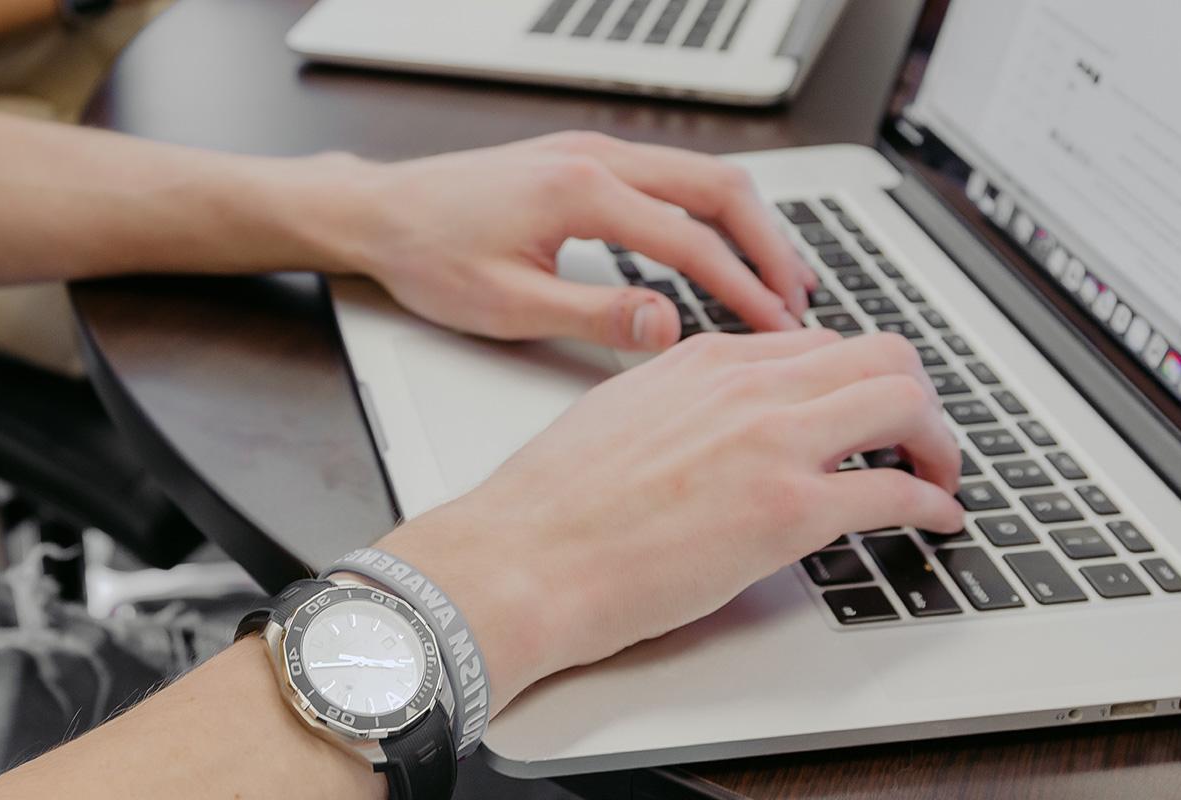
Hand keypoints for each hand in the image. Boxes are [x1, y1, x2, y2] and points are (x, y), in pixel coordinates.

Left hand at [306, 132, 816, 350]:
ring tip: (780, 276)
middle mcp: (597, 158)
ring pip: (702, 177)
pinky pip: (673, 180)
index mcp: (581, 191)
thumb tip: (669, 325)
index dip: (742, 288)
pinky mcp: (586, 162)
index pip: (691, 241)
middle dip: (769, 245)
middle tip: (801, 298)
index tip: (776, 326)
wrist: (380, 212)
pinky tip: (724, 248)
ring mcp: (594, 153)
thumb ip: (595, 313)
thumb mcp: (508, 304)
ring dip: (748, 225)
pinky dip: (712, 215)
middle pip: (718, 189)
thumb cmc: (429, 255)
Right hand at [377, 330, 963, 711]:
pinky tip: (934, 517)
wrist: (522, 556)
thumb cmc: (554, 502)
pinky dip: (932, 501)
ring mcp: (771, 443)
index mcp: (704, 360)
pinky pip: (895, 490)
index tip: (865, 410)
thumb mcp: (621, 415)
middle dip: (916, 396)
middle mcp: (747, 387)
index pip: (816, 344)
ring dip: (938, 439)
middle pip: (880, 354)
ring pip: (903, 401)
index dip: (856, 378)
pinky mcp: (786, 512)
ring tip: (938, 473)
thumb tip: (723, 428)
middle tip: (918, 436)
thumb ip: (685, 405)